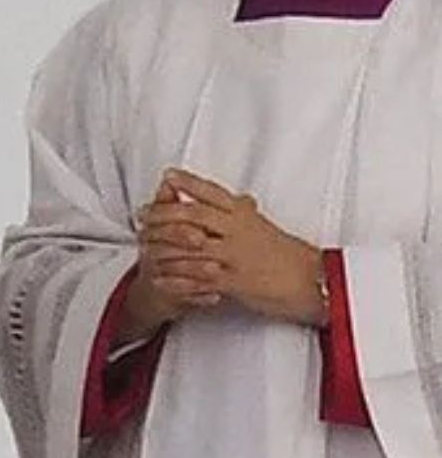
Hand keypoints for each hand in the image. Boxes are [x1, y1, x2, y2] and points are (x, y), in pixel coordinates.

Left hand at [132, 169, 326, 330]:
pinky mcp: (233, 280)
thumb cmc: (292, 257)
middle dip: (162, 213)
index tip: (168, 174)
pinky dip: (174, 278)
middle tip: (142, 214)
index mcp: (246, 216)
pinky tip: (157, 277)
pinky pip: (196, 277)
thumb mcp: (268, 228)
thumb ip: (249, 215)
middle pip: (192, 215)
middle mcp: (238, 231)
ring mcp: (234, 255)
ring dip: (161, 246)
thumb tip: (242, 201)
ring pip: (189, 245)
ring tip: (142, 245)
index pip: (213, 194)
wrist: (316, 282)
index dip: (189, 183)